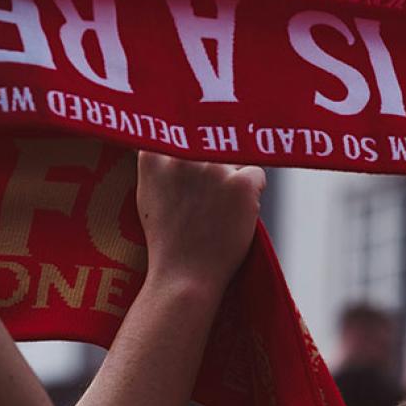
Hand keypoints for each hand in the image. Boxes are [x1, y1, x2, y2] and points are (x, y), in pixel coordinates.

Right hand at [135, 153, 264, 301]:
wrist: (184, 277)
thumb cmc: (167, 240)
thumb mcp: (148, 193)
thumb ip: (159, 163)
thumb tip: (175, 140)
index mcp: (156, 156)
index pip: (181, 128)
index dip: (190, 143)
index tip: (193, 164)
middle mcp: (184, 156)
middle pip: (210, 143)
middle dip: (214, 165)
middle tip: (207, 201)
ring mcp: (213, 169)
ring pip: (234, 159)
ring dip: (231, 181)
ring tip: (218, 212)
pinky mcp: (241, 184)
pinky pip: (256, 175)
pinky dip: (252, 194)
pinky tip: (235, 216)